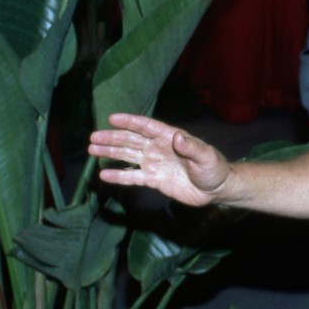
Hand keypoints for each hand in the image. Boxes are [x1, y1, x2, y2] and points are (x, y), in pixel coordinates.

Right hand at [88, 113, 232, 207]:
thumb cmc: (214, 168)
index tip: (112, 118)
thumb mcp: (206, 156)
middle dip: (112, 137)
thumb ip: (191, 148)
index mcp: (170, 137)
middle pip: (132, 140)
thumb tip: (177, 138)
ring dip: (111, 152)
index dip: (130, 122)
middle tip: (93, 137)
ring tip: (92, 149)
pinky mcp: (154, 179)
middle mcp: (158, 147)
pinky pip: (133, 177)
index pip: (146, 126)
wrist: (215, 189)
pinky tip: (104, 175)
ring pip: (128, 155)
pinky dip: (118, 176)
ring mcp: (155, 163)